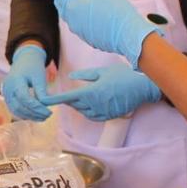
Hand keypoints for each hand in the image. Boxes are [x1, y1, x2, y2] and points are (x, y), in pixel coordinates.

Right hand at [1, 45, 53, 120]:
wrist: (24, 60)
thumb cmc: (33, 67)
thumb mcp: (39, 76)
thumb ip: (42, 92)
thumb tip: (45, 106)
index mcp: (15, 80)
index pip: (24, 98)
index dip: (36, 107)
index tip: (49, 112)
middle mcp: (8, 89)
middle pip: (19, 107)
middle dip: (34, 114)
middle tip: (48, 115)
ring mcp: (6, 94)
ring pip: (16, 111)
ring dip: (30, 116)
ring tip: (43, 117)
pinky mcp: (8, 98)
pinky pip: (15, 110)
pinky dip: (25, 114)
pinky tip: (35, 115)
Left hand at [43, 64, 160, 120]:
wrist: (142, 88)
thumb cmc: (122, 76)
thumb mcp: (102, 71)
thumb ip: (85, 75)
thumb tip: (71, 77)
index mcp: (92, 92)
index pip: (68, 97)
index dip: (55, 99)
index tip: (44, 100)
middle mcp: (95, 104)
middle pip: (75, 104)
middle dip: (69, 99)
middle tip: (66, 93)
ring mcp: (102, 112)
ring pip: (83, 111)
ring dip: (79, 105)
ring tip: (81, 96)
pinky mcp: (109, 116)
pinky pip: (92, 116)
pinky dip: (87, 111)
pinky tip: (90, 104)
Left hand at [44, 0, 161, 67]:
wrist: (128, 35)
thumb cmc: (116, 11)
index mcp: (73, 7)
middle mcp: (73, 21)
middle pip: (63, 8)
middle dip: (63, 0)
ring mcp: (80, 32)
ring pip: (72, 19)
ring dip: (74, 12)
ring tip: (81, 4)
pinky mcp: (89, 40)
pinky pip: (81, 28)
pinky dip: (83, 21)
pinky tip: (93, 17)